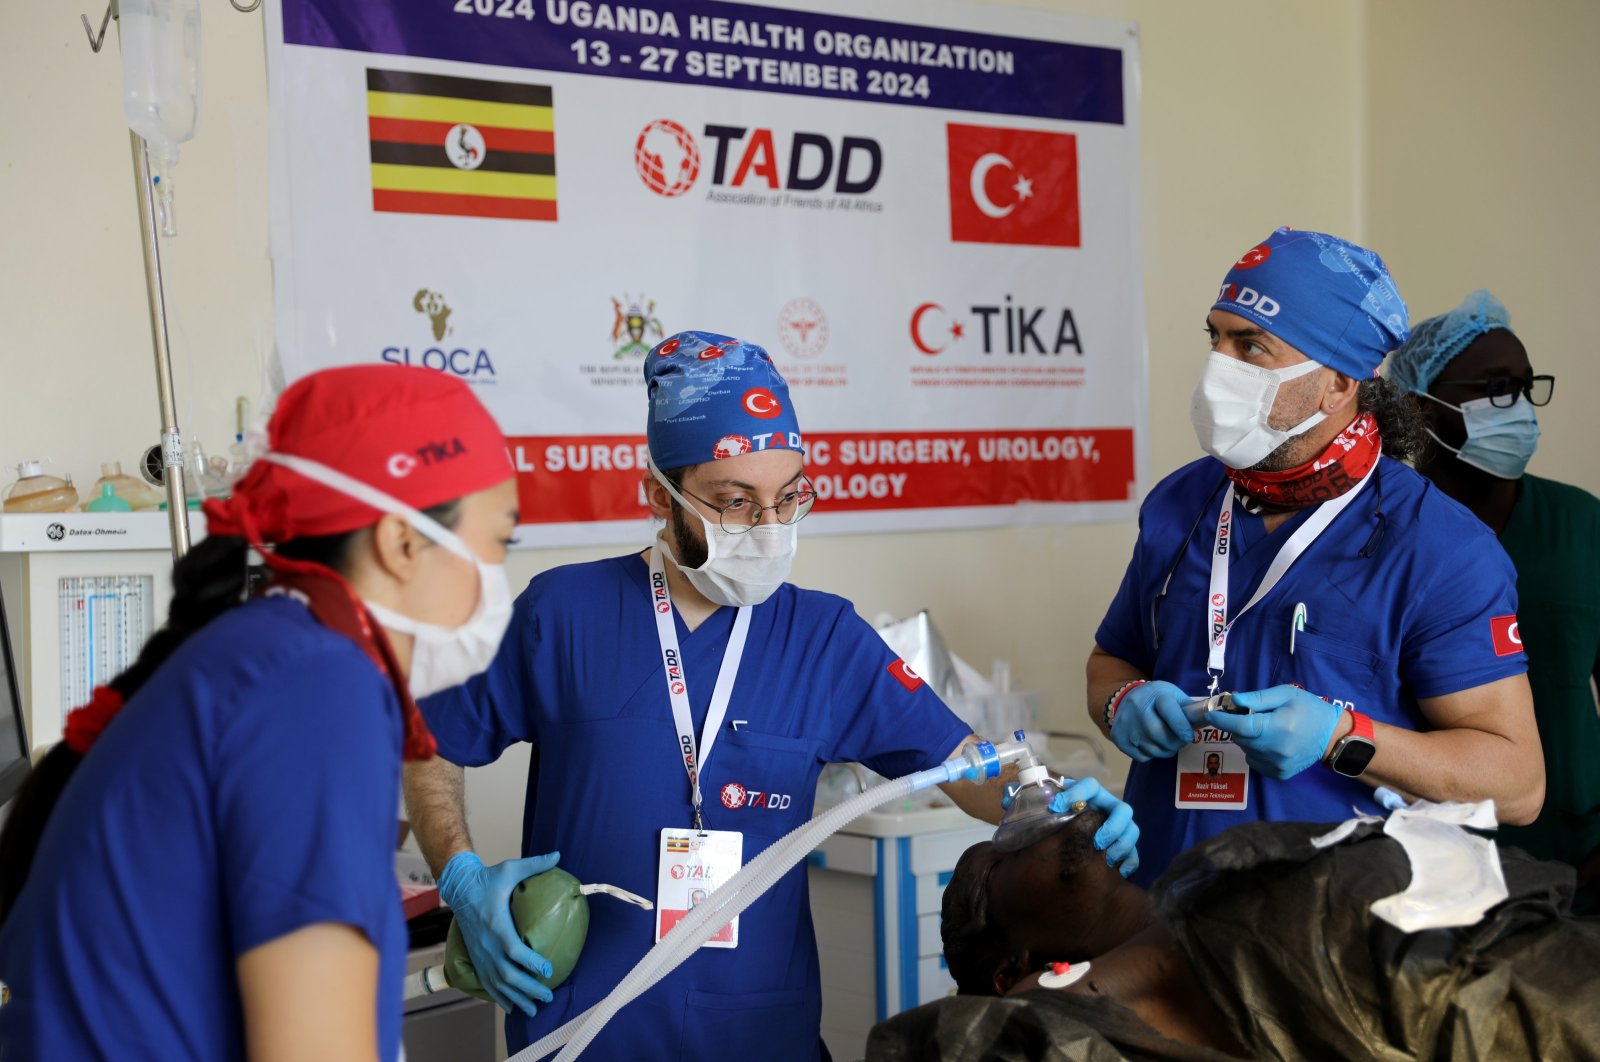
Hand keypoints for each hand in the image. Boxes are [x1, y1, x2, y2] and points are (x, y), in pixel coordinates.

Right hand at [437, 851, 560, 1015]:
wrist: (459, 887)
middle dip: (528, 988)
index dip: (530, 963)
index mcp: (496, 925)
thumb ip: (534, 863)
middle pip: (507, 974)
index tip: (548, 970)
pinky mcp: (476, 956)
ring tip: (534, 1009)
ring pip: (497, 983)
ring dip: (516, 997)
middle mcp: (487, 944)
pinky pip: (487, 982)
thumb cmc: (487, 879)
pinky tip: (512, 1007)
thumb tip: (558, 855)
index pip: (514, 950)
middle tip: (547, 996)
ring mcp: (480, 953)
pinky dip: (499, 997)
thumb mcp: (510, 868)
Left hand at [1000, 776, 1139, 876]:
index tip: (1058, 806)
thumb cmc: (1052, 820)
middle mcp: (1107, 808)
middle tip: (1096, 841)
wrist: (1064, 838)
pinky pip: (1135, 853)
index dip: (1077, 793)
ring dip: (1122, 844)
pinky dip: (1130, 862)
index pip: (1090, 785)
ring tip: (1107, 858)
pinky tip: (1119, 872)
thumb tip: (1006, 796)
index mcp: (1088, 795)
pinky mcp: (1124, 847)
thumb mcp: (1037, 811)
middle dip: (1112, 825)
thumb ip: (1022, 802)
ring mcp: (1118, 827)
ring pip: (1132, 830)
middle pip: (1122, 810)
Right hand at [1109, 681, 1195, 761]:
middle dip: (1175, 744)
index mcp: (1156, 694)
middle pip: (1160, 735)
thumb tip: (1214, 719)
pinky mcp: (1118, 736)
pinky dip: (1150, 755)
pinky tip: (1151, 744)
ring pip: (1151, 749)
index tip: (1188, 737)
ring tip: (1167, 745)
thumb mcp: (1174, 696)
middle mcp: (1137, 706)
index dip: (1183, 729)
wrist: (1127, 697)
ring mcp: (1125, 722)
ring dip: (1164, 752)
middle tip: (1179, 743)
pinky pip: (1140, 756)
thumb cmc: (1158, 698)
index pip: (1172, 714)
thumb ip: (1191, 710)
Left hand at [1205, 685, 1340, 779]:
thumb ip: (1258, 697)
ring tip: (1264, 729)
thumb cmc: (1309, 709)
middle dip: (1237, 726)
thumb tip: (1234, 700)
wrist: (1332, 735)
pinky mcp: (1280, 774)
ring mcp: (1278, 765)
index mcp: (1278, 727)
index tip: (1212, 713)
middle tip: (1249, 715)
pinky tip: (1269, 742)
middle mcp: (1276, 749)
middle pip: (1241, 738)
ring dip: (1247, 739)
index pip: (1241, 726)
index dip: (1223, 720)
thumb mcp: (1285, 694)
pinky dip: (1255, 751)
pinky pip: (1255, 761)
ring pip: (1246, 750)